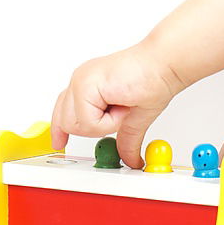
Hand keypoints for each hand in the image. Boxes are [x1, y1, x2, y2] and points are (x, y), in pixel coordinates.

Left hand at [50, 42, 182, 168]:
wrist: (163, 65)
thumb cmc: (152, 80)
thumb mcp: (133, 118)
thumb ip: (124, 138)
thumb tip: (131, 158)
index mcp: (87, 84)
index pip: (63, 109)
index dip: (59, 128)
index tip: (59, 143)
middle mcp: (81, 80)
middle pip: (65, 122)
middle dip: (95, 127)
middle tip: (119, 112)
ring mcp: (81, 81)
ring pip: (74, 124)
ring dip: (104, 124)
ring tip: (122, 106)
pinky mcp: (85, 85)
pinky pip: (87, 121)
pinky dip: (109, 121)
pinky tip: (122, 104)